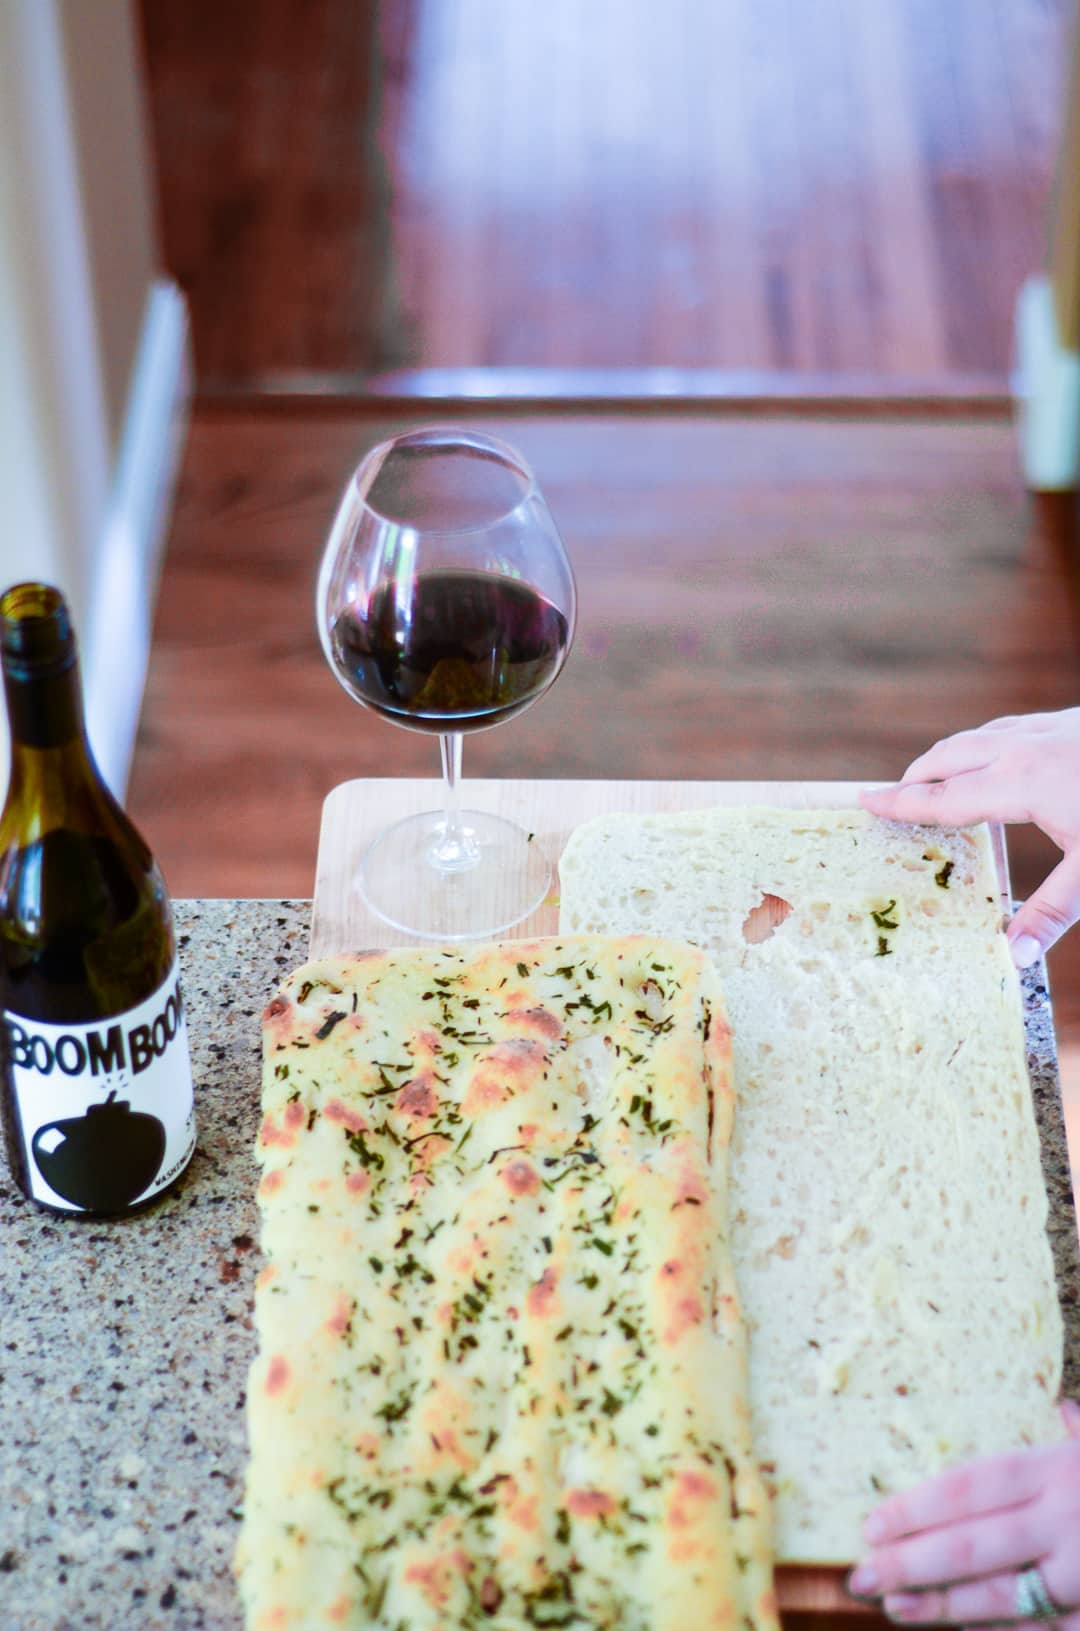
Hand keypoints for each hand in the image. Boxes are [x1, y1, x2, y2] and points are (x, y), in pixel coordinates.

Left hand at [848, 1402, 1079, 1625]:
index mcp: (1055, 1471)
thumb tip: (1061, 1410)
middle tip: (860, 1575)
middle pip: (972, 1545)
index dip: (917, 1507)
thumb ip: (1078, 1435)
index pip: (971, 1487)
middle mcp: (1064, 1521)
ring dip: (942, 1604)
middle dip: (910, 1563)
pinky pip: (1043, 1629)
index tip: (871, 1525)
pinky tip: (963, 1626)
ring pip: (1000, 1594)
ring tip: (893, 1606)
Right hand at [859, 710, 1079, 967]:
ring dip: (948, 758)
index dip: (902, 803)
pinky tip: (999, 759)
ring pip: (978, 737)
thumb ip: (1053, 911)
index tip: (864, 802)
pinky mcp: (1070, 719)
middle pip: (950, 757)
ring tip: (934, 780)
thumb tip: (1012, 959)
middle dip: (916, 776)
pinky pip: (1008, 729)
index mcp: (1019, 783)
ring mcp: (1048, 727)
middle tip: (892, 798)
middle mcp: (1023, 748)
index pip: (944, 797)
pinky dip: (983, 745)